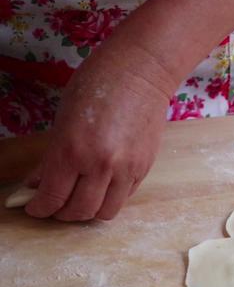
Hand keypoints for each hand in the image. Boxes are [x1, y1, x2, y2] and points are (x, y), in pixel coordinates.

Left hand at [25, 54, 169, 220]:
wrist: (142, 72)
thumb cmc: (98, 84)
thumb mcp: (63, 119)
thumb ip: (52, 156)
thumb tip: (40, 183)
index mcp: (72, 150)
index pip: (52, 197)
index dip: (39, 208)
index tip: (34, 208)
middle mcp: (100, 165)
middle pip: (79, 211)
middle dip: (62, 213)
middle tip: (55, 205)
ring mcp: (127, 169)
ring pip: (105, 212)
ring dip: (89, 211)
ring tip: (81, 199)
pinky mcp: (145, 167)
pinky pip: (124, 197)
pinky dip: (110, 197)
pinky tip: (102, 184)